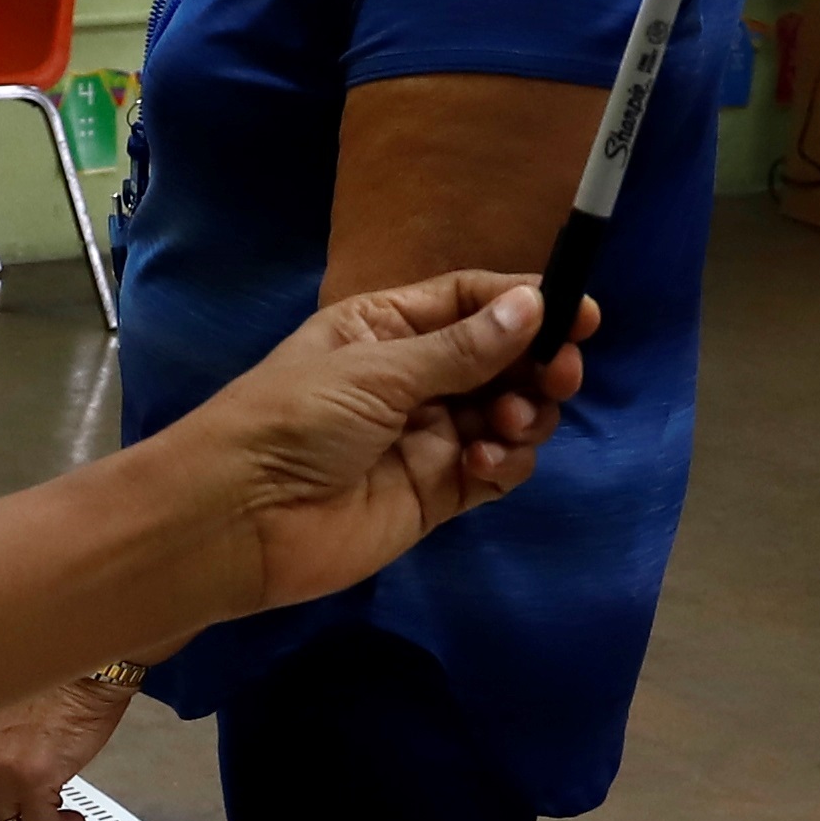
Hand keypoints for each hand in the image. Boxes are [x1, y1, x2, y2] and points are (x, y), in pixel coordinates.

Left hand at [147, 269, 586, 621]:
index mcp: (386, 327)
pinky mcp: (435, 494)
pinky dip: (505, 464)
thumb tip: (533, 306)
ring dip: (524, 415)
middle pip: (501, 359)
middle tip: (559, 375)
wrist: (238, 519)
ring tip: (509, 425)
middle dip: (538, 363)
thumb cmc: (293, 419)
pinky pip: (494, 470)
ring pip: (506, 416)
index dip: (525, 303)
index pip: (470, 301)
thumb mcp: (377, 370)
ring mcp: (427, 437)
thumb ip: (461, 348)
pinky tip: (484, 465)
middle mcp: (412, 377)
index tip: (581, 312)